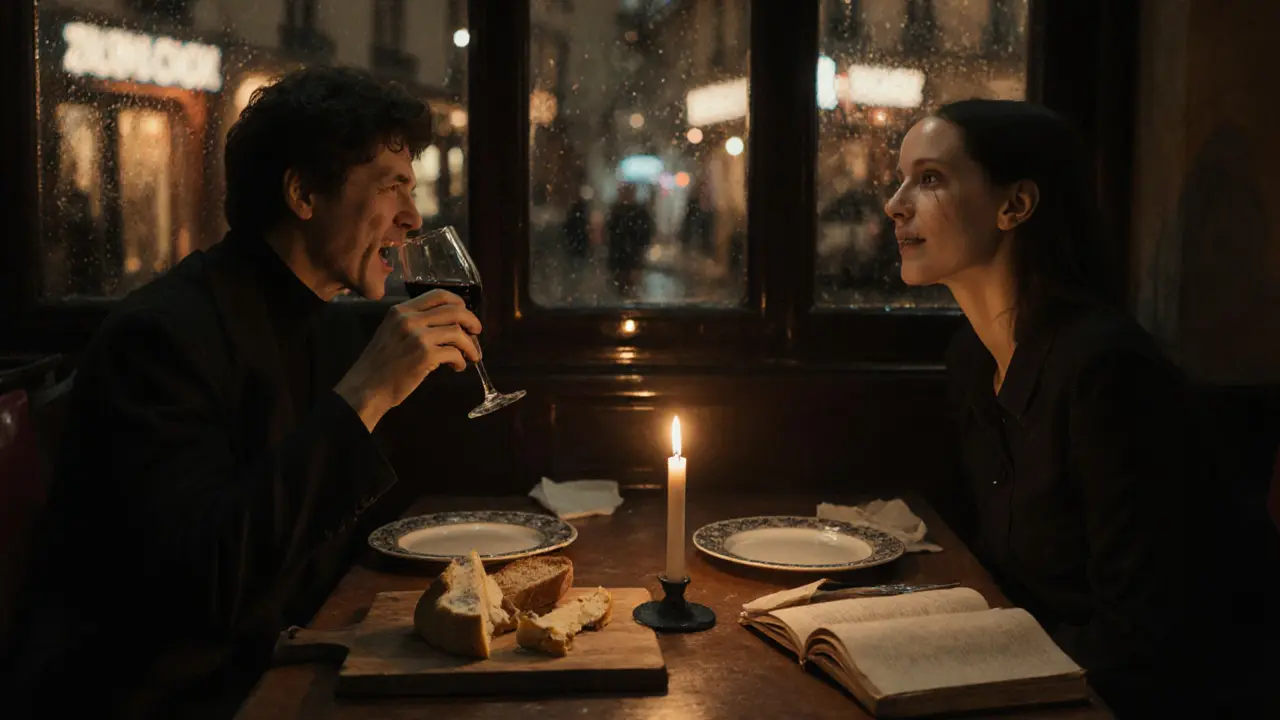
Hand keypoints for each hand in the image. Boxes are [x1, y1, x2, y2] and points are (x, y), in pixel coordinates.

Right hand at [335, 289, 481, 429]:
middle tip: (477, 332)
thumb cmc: (380, 365)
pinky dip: (461, 361)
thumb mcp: (391, 333)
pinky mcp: (425, 356)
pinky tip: (457, 367)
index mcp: (401, 311)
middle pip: (455, 310)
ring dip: (470, 345)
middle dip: (472, 321)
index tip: (465, 314)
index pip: (438, 295)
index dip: (458, 303)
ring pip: (458, 332)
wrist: (366, 388)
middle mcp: (409, 320)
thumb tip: (448, 325)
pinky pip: (454, 353)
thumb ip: (414, 324)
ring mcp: (418, 337)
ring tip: (472, 356)